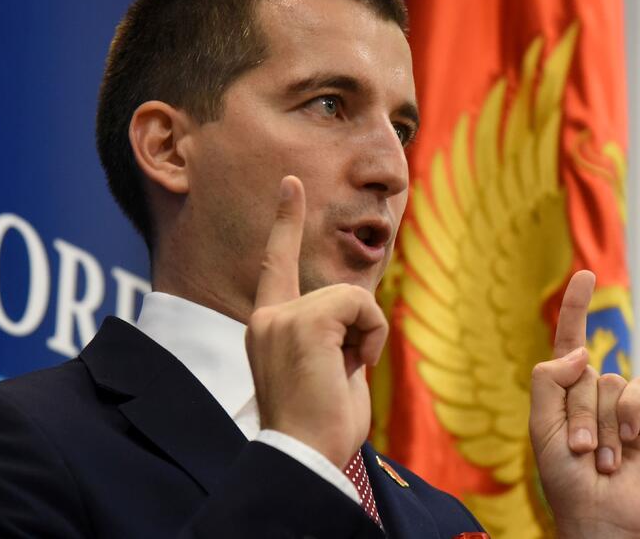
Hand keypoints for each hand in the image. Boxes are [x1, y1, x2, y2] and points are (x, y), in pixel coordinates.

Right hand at [246, 175, 388, 468]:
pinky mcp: (303, 319)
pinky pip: (360, 303)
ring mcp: (281, 316)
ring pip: (353, 298)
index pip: (276, 264)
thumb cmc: (320, 425)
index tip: (291, 183)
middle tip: (344, 375)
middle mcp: (267, 315)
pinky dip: (372, 333)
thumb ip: (336, 334)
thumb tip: (361, 315)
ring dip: (366, 337)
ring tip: (346, 372)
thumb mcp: (328, 368)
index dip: (286, 221)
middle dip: (362, 333)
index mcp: (268, 325)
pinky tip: (356, 363)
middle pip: (342, 293)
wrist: (305, 455)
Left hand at [529, 271, 639, 538]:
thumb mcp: (541, 427)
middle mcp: (593, 391)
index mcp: (564, 392)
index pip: (570, 340)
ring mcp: (622, 402)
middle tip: (580, 452)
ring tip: (602, 460)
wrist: (602, 515)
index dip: (575, 307)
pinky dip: (627, 415)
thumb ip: (549, 381)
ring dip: (601, 425)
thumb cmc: (566, 479)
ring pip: (607, 383)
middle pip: (581, 372)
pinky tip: (626, 444)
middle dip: (577, 414)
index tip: (584, 275)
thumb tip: (581, 353)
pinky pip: (637, 390)